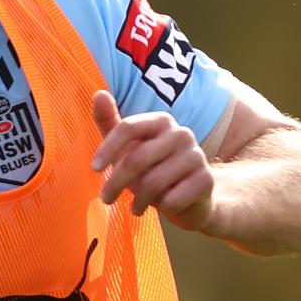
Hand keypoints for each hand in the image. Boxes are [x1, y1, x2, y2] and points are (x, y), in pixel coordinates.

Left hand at [90, 90, 214, 230]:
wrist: (193, 197)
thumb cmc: (153, 169)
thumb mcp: (128, 147)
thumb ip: (110, 122)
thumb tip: (99, 93)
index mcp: (161, 121)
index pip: (129, 128)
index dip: (108, 148)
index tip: (94, 169)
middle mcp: (181, 133)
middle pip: (137, 158)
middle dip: (116, 182)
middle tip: (106, 198)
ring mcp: (196, 156)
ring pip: (153, 182)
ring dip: (138, 200)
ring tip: (136, 206)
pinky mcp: (206, 180)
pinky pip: (172, 199)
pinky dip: (162, 207)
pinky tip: (163, 206)